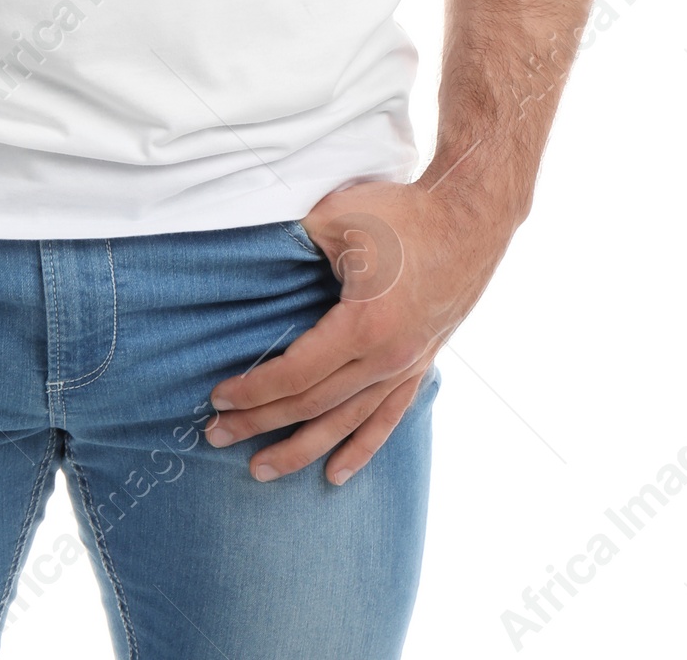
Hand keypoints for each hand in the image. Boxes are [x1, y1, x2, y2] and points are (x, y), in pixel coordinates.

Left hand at [206, 178, 512, 484]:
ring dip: (302, 449)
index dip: (254, 390)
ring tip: (261, 470)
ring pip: (347, 423)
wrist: (471, 217)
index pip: (296, 374)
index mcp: (364, 326)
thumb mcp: (340, 216)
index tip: (219, 398)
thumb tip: (253, 257)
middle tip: (216, 437)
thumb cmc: (403, 213)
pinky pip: (387, 417)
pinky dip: (360, 448)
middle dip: (262, 424)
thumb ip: (293, 241)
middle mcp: (387, 358)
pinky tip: (336, 474)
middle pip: (314, 405)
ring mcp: (407, 366)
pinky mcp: (420, 363)